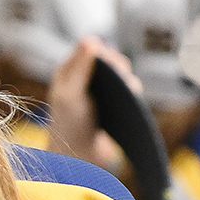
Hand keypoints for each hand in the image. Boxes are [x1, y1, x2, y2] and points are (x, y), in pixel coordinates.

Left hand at [47, 36, 141, 170]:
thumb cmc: (68, 128)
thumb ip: (80, 68)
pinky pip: (127, 95)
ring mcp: (97, 94)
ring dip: (128, 83)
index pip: (91, 50)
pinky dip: (132, 97)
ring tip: (129, 94)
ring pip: (121, 77)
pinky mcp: (111, 108)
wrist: (77, 161)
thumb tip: (91, 38)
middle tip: (125, 84)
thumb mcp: (70, 96)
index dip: (106, 54)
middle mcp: (82, 80)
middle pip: (110, 62)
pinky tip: (132, 105)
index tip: (115, 67)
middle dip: (120, 69)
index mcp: (68, 72)